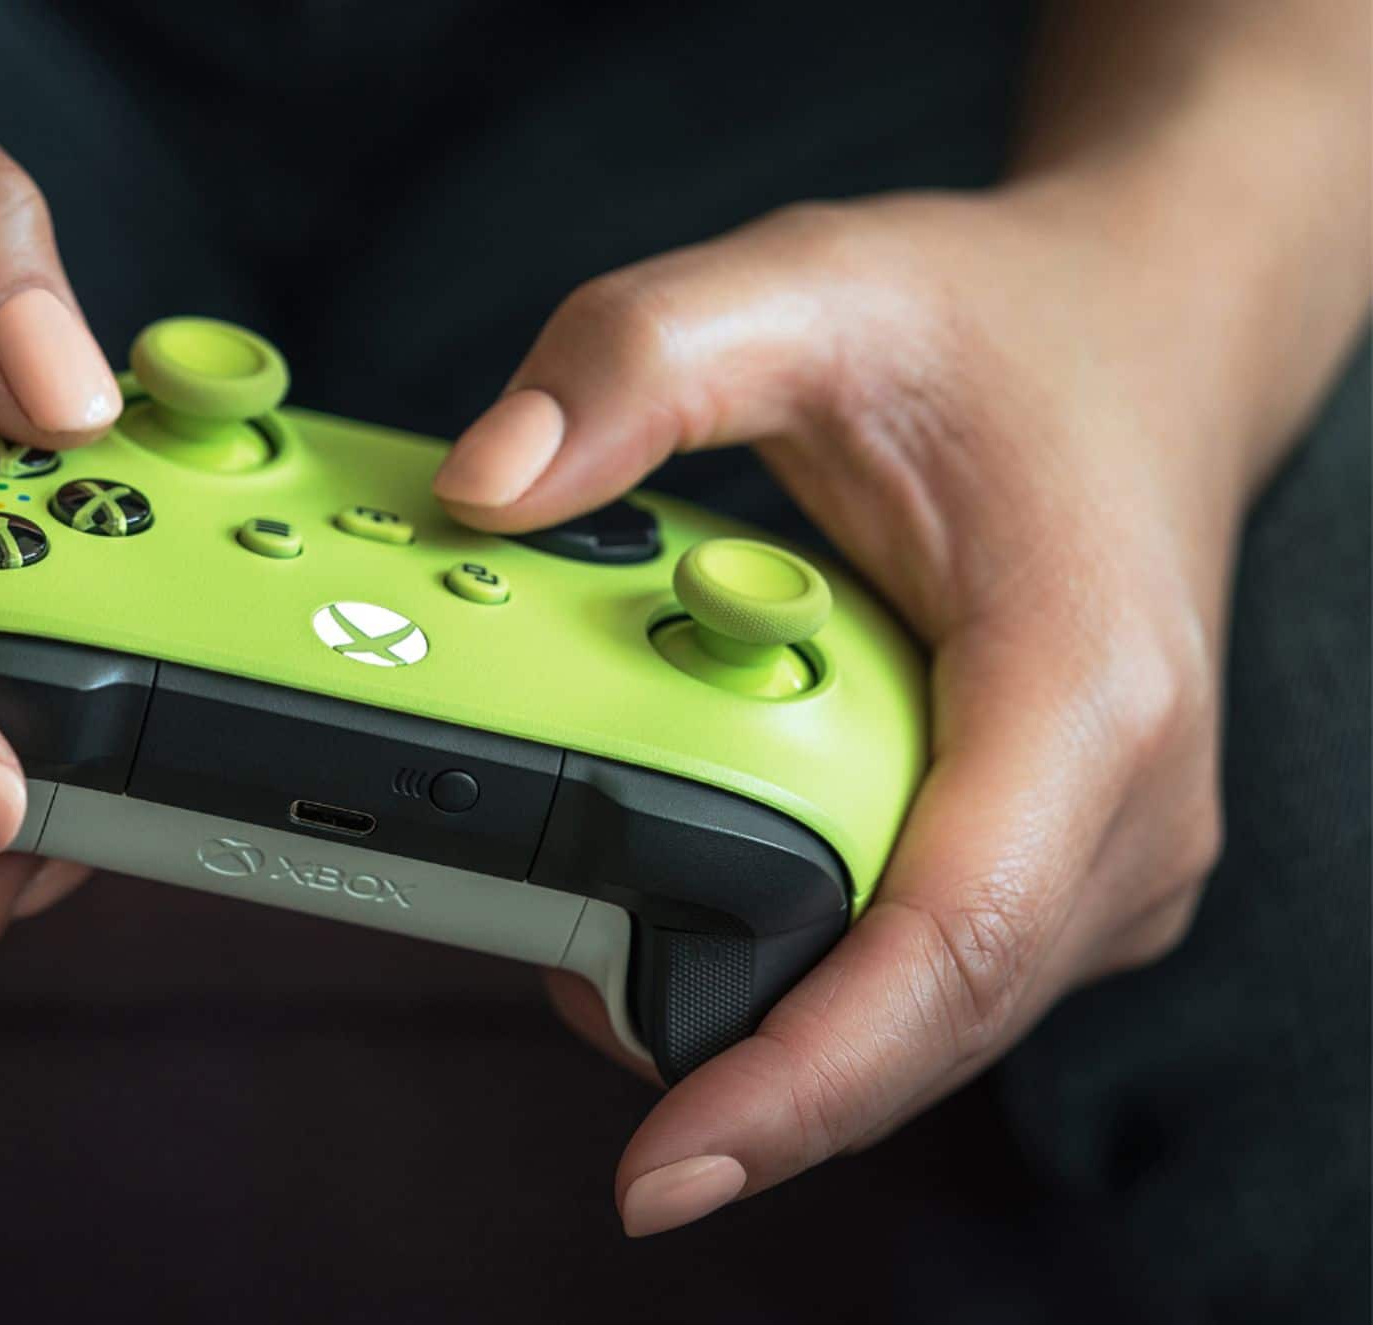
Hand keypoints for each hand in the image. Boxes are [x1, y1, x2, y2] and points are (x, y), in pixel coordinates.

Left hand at [436, 189, 1280, 1232]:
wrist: (1144, 333)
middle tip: (566, 983)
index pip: (945, 947)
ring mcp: (1104, 856)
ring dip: (771, 1017)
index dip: (798, 1085)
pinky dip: (816, 966)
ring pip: (922, 1019)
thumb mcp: (807, 291)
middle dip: (742, 1062)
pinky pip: (928, 972)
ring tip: (619, 938)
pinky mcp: (1063, 864)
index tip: (659, 1173)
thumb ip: (636, 365)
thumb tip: (483, 487)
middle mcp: (1124, 807)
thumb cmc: (1004, 328)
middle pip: (919, 1021)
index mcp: (1083, 689)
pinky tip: (712, 905)